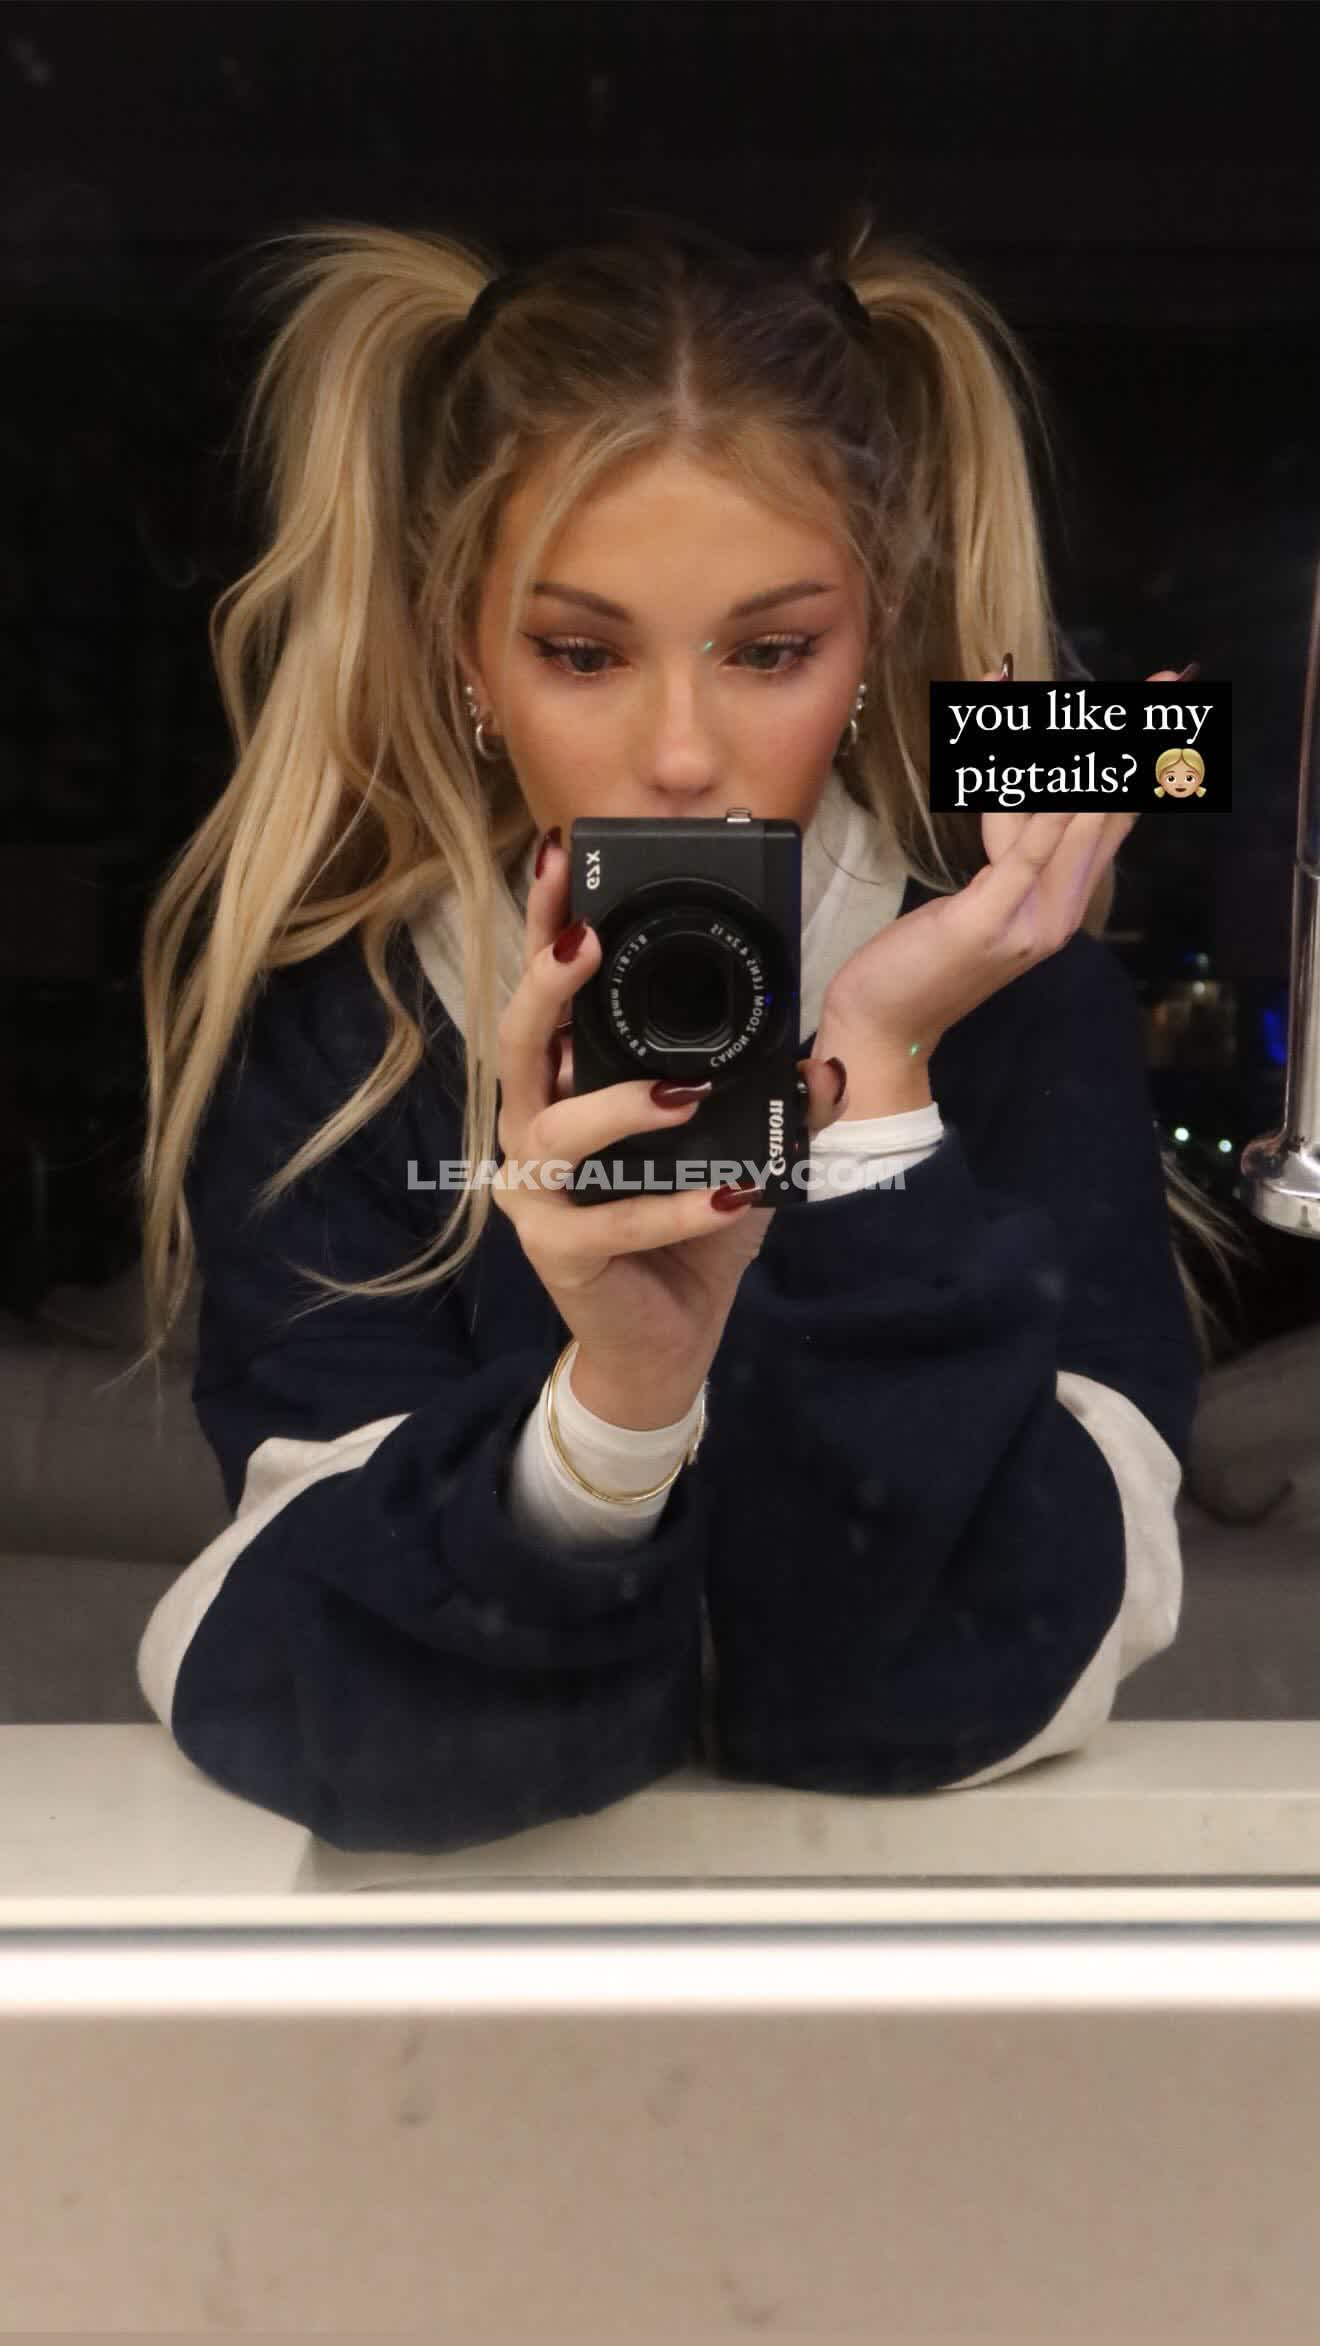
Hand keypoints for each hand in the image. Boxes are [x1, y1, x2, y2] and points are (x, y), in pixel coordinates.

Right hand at [491, 831, 849, 1427]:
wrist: (668, 1342)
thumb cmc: (687, 1228)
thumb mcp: (736, 1147)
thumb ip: (767, 1097)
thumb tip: (827, 1054)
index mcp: (567, 1083)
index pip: (550, 993)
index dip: (547, 925)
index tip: (560, 856)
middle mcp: (534, 1127)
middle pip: (516, 1041)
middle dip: (547, 984)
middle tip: (589, 939)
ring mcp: (536, 1192)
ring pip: (557, 1132)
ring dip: (620, 1107)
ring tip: (683, 1093)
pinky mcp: (559, 1254)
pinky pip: (613, 1225)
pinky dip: (674, 1210)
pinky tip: (730, 1197)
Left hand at [815, 662, 1180, 1091]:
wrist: (887, 1027)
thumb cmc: (924, 962)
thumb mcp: (976, 895)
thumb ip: (1009, 850)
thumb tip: (1020, 786)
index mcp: (1063, 903)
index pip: (1111, 819)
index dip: (1137, 762)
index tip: (1159, 707)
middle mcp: (1061, 912)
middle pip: (1106, 812)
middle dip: (1133, 744)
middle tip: (1165, 681)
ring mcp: (1030, 922)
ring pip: (1074, 825)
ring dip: (1093, 760)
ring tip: (1113, 705)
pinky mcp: (989, 923)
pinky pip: (1025, 857)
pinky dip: (1046, 814)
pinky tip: (1064, 776)